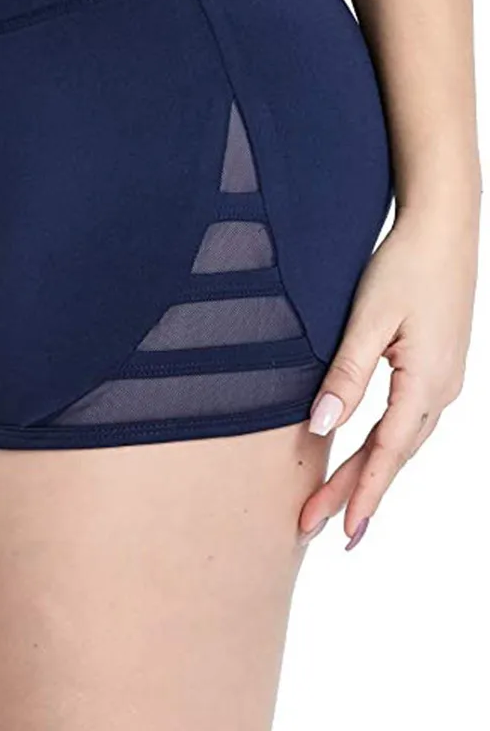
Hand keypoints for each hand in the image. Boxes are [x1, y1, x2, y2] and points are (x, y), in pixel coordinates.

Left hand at [297, 202, 477, 549]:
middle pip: (391, 455)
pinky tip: (367, 457)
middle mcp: (441, 390)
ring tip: (335, 505)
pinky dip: (382, 447)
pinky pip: (406, 421)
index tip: (340, 531)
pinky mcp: (435, 368)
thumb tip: (321, 425)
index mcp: (426, 383)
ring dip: (368, 473)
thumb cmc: (403, 266)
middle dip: (353, 493)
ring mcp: (443, 381)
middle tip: (316, 529)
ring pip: (400, 441)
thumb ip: (345, 374)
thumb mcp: (367, 319)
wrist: (443, 229)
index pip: (386, 454)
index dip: (360, 493)